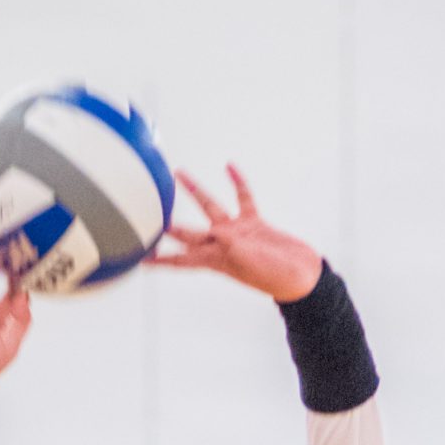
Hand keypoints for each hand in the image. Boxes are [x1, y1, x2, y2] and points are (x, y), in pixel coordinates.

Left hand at [150, 165, 321, 300]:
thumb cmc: (277, 277)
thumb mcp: (252, 263)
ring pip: (211, 207)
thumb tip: (216, 234)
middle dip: (169, 226)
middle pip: (189, 233)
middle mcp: (222, 245)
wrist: (302, 276)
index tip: (141, 259)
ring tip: (179, 173)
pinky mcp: (255, 224)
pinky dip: (236, 183)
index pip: (182, 260)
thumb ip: (232, 247)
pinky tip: (229, 167)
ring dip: (196, 190)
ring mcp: (238, 234)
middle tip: (150, 214)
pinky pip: (242, 199)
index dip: (162, 260)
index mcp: (217, 259)